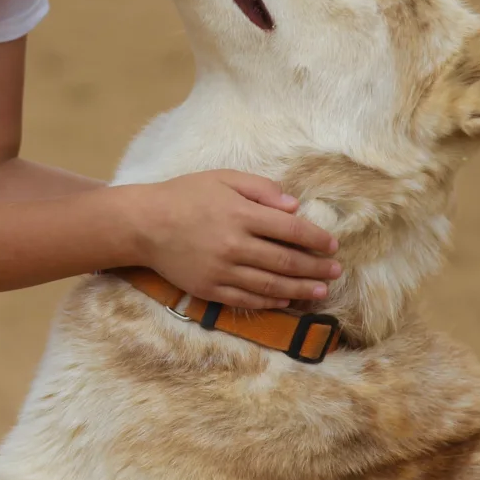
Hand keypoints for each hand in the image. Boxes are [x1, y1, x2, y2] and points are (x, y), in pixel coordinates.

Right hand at [122, 170, 340, 309]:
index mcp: (241, 214)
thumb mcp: (223, 178)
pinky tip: (288, 300)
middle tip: (336, 271)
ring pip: (271, 284)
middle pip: (286, 260)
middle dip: (316, 267)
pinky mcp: (210, 289)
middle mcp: (235, 245)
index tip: (332, 245)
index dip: (316, 239)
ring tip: (321, 291)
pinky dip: (271, 302)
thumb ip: (261, 189)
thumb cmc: (185, 195)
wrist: (144, 224)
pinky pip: (248, 299)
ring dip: (301, 288)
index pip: (291, 230)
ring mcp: (222, 270)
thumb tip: (294, 207)